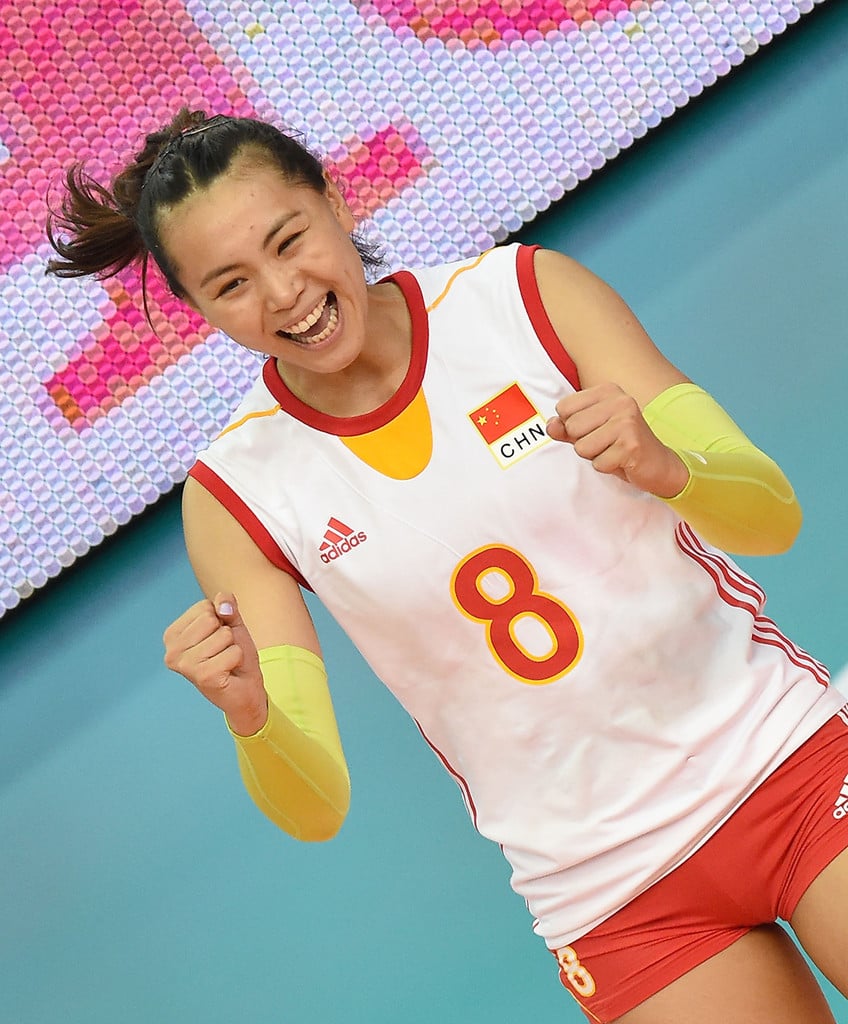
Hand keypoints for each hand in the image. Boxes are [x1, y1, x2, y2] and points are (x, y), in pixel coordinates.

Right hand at [163, 593, 268, 735]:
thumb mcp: (231, 623)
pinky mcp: (203, 677)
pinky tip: (229, 671)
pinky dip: (238, 658)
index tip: (216, 638)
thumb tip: (223, 605)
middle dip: (226, 633)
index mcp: (172, 635)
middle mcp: (172, 651)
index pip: (203, 606)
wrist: (245, 689)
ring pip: (224, 635)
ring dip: (233, 647)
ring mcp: (186, 666)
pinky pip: (233, 652)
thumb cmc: (233, 655)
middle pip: (211, 618)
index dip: (219, 619)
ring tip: (225, 661)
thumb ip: (226, 605)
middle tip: (222, 652)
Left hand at [546, 382, 688, 497]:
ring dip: (595, 456)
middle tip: (607, 443)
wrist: (659, 464)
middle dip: (583, 443)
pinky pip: (598, 463)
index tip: (596, 429)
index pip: (563, 407)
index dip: (572, 426)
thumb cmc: (621, 445)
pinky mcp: (631, 445)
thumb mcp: (590, 432)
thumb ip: (566, 427)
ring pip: (582, 447)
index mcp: (608, 391)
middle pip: (571, 427)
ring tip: (614, 451)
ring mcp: (627, 422)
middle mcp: (619, 401)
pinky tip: (623, 460)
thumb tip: (550, 425)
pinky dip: (607, 467)